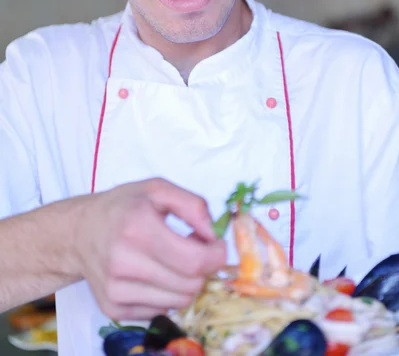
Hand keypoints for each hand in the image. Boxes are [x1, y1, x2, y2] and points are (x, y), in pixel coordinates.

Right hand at [74, 178, 225, 320]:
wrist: (79, 232)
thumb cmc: (123, 206)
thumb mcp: (158, 189)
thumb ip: (192, 205)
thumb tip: (213, 236)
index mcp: (138, 228)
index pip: (194, 261)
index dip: (216, 256)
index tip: (218, 247)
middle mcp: (123, 262)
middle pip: (190, 284)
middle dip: (202, 269)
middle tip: (194, 250)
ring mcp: (116, 290)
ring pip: (179, 301)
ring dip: (186, 282)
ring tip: (174, 261)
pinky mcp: (113, 309)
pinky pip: (161, 311)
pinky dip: (167, 294)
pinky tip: (155, 274)